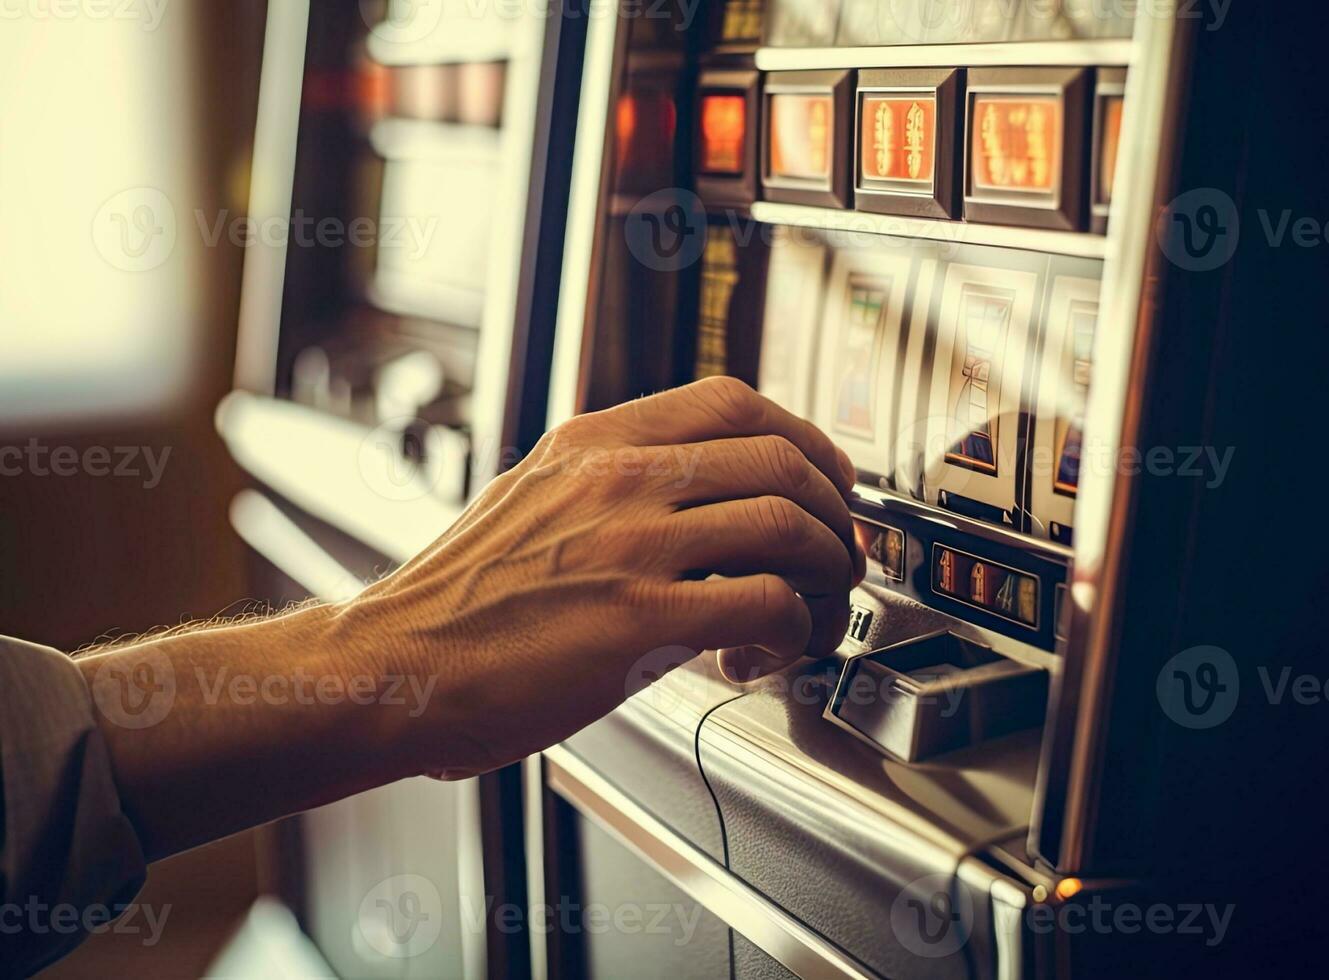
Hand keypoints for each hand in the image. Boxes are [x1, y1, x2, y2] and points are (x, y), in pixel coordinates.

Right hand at [337, 376, 865, 778]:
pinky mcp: (639, 618)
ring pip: (786, 523)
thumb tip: (691, 500)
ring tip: (810, 607)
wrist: (396, 667)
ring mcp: (630, 543)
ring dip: (823, 571)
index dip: (803, 439)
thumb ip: (607, 485)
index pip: (732, 401)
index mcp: (592, 442)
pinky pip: (766, 602)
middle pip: (778, 456)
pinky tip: (764, 651)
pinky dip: (792, 628)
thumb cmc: (458, 603)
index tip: (823, 477)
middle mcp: (617, 478)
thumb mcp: (531, 500)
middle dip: (831, 509)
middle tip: (834, 553)